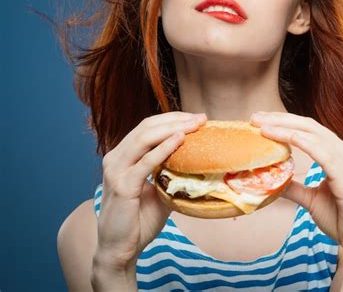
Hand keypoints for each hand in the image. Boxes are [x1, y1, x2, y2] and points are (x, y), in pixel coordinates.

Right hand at [94, 111, 206, 269]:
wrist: (119, 250)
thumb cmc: (138, 221)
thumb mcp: (158, 191)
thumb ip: (170, 173)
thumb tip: (198, 162)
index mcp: (123, 156)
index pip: (148, 127)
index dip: (172, 119)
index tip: (196, 118)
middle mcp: (115, 158)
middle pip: (147, 127)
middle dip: (176, 119)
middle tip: (201, 118)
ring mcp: (116, 170)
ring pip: (145, 138)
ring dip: (173, 129)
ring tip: (194, 125)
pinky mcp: (122, 185)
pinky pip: (146, 162)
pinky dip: (164, 148)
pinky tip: (180, 140)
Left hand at [250, 111, 342, 264]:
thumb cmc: (340, 218)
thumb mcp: (310, 199)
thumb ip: (293, 186)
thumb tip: (271, 181)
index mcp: (336, 153)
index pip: (307, 128)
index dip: (283, 121)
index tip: (259, 120)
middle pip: (308, 126)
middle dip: (280, 119)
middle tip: (254, 118)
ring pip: (314, 135)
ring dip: (286, 128)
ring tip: (263, 128)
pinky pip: (324, 155)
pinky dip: (304, 143)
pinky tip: (287, 138)